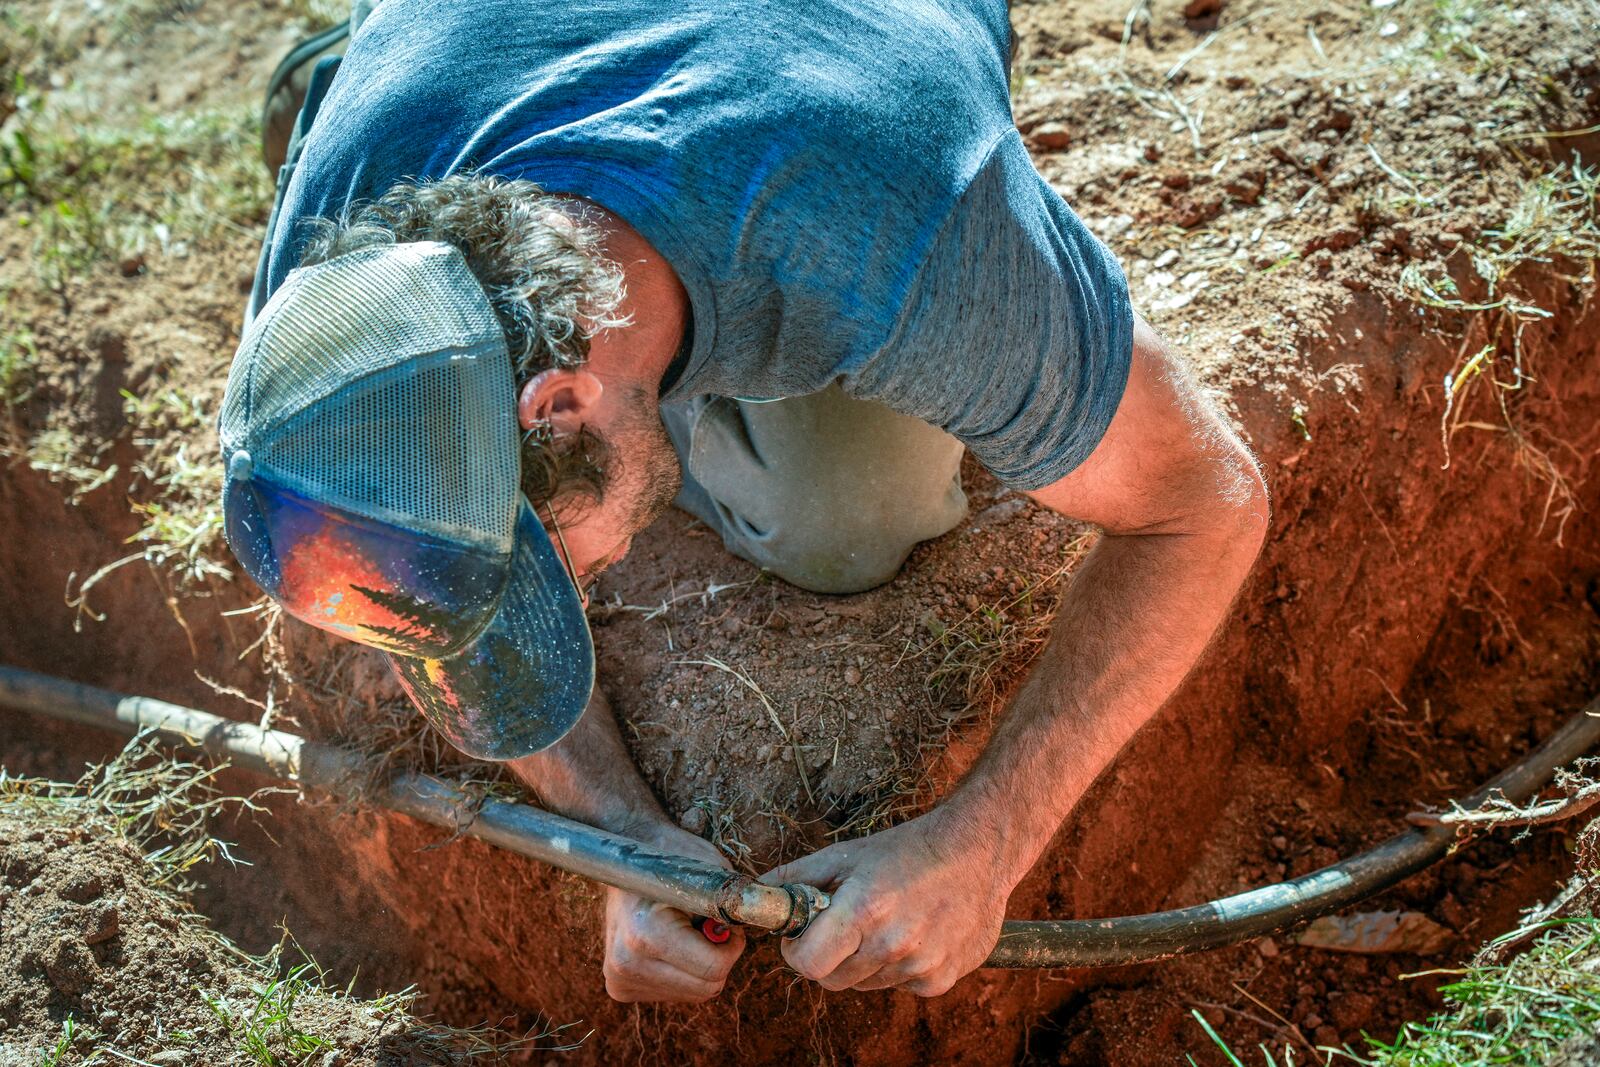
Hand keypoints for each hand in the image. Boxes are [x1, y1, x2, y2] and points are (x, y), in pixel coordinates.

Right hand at [602, 823, 746, 1002]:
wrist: (623, 861)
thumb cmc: (671, 856)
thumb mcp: (708, 867)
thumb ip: (734, 899)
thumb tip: (762, 920)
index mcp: (645, 933)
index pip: (714, 969)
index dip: (733, 945)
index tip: (728, 923)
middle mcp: (626, 963)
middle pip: (707, 988)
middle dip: (720, 958)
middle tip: (711, 927)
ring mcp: (620, 978)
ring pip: (693, 993)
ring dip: (701, 965)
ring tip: (684, 931)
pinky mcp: (620, 987)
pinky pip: (676, 992)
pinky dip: (684, 971)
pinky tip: (671, 943)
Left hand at [760, 809, 1008, 996]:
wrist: (979, 850)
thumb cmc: (909, 849)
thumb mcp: (848, 853)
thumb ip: (799, 876)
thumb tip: (760, 891)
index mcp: (863, 909)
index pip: (808, 964)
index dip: (797, 952)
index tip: (802, 936)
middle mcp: (893, 943)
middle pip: (833, 980)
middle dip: (828, 956)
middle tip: (844, 926)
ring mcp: (920, 965)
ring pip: (866, 983)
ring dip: (866, 960)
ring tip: (887, 921)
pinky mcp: (942, 979)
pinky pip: (900, 986)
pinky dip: (900, 967)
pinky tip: (915, 932)